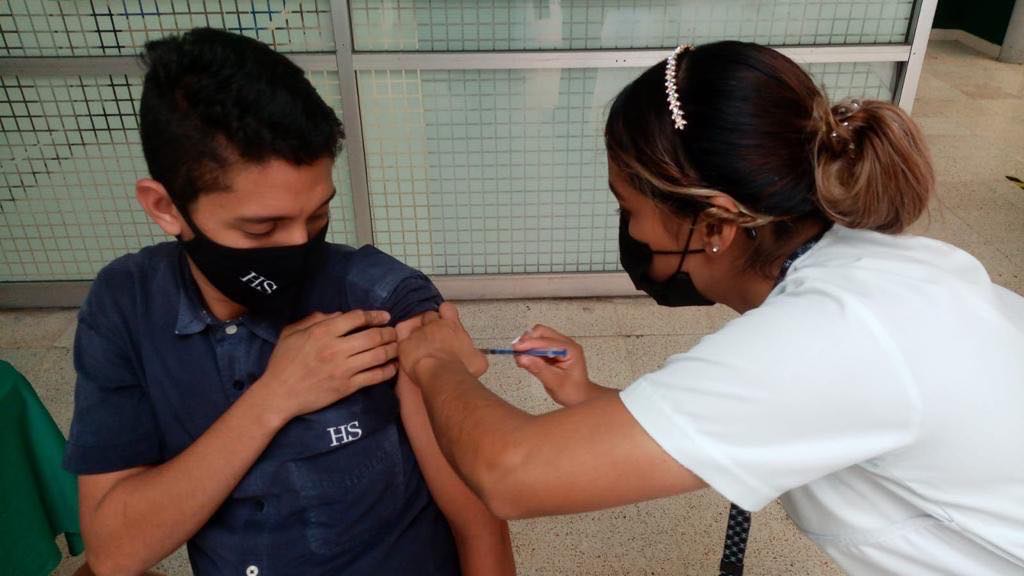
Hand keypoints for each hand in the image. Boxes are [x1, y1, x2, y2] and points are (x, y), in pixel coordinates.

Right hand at [254, 310, 398, 422]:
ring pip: (378, 355)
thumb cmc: (283, 362)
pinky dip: (388, 371)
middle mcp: (336, 349)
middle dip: (388, 332)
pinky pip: (374, 377)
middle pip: (373, 336)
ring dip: (392, 349)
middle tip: (395, 332)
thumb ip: (315, 320)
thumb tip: (339, 315)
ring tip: (397, 346)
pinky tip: (392, 367)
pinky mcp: (347, 387)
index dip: (374, 315)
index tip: (384, 316)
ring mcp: (343, 369)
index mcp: (322, 332)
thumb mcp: (292, 333)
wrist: (279, 394)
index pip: (356, 318)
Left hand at [398, 302, 487, 380]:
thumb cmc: (460, 368)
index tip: (445, 319)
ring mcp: (418, 334)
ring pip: (414, 328)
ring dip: (417, 336)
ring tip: (419, 348)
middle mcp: (434, 326)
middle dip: (430, 324)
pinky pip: (402, 342)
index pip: (447, 308)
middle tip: (432, 338)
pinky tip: (409, 356)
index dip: (445, 312)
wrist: (442, 374)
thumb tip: (476, 356)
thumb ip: (475, 353)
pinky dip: (405, 348)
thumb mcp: (477, 361)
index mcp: (452, 326)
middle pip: (429, 316)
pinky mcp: (405, 345)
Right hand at [513, 324, 601, 406]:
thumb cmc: (572, 391)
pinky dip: (530, 351)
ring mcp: (559, 346)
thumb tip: (522, 357)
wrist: (580, 397)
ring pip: (538, 337)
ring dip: (527, 345)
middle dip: (527, 341)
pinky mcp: (553, 351)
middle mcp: (565, 344)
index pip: (546, 341)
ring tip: (521, 359)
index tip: (516, 349)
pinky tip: (525, 361)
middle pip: (542, 332)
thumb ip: (538, 369)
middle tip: (517, 353)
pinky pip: (538, 346)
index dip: (529, 343)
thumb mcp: (554, 382)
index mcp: (570, 349)